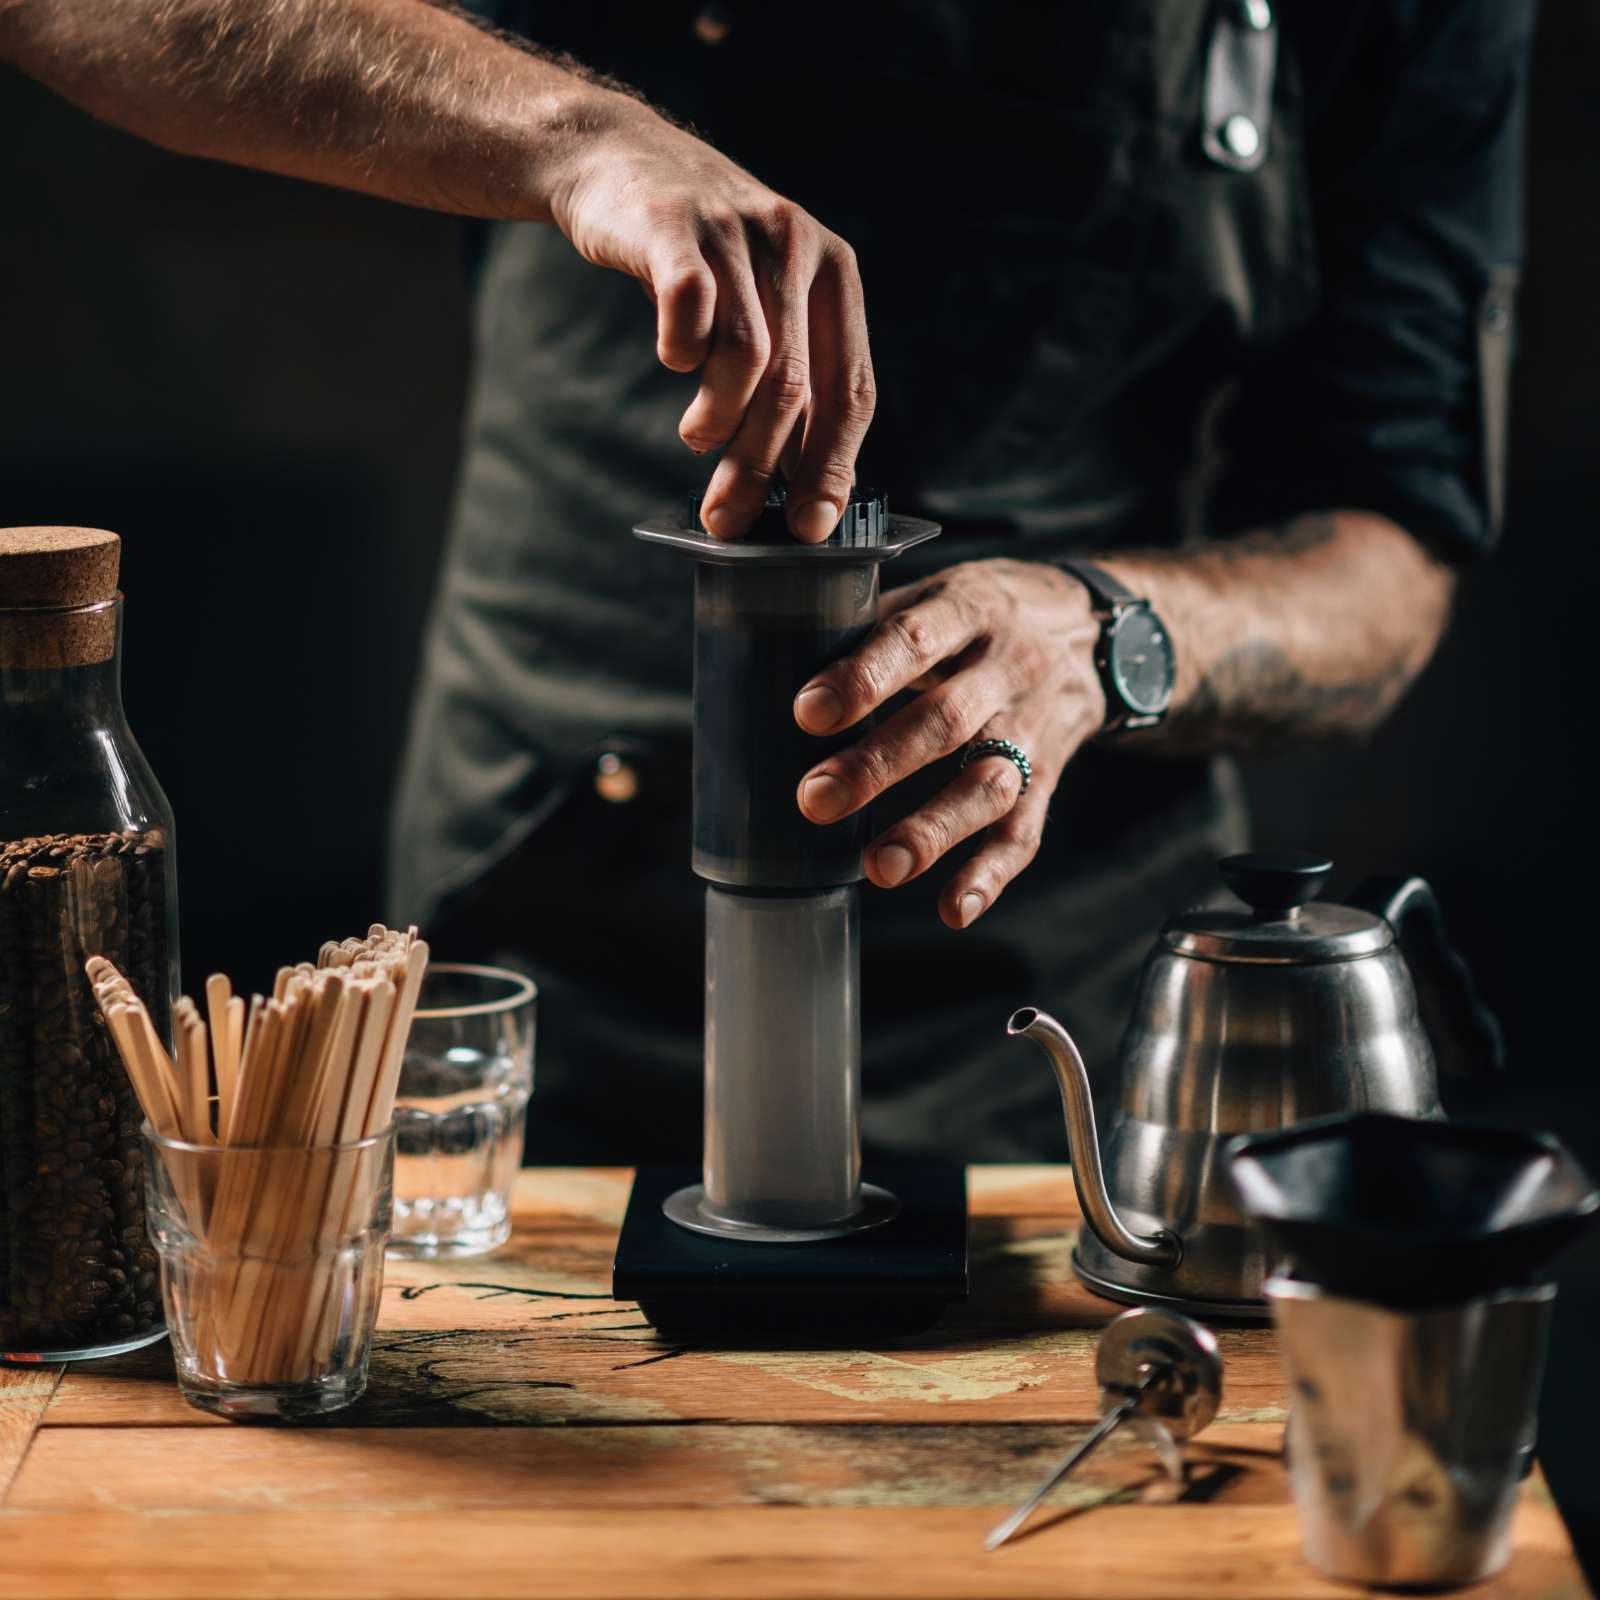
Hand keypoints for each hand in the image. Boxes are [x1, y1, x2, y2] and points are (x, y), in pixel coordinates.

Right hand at [547, 100, 872, 542]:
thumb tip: (802, 488)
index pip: (851, 389)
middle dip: (761, 467)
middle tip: (728, 519)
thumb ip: (788, 381)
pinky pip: (689, 307)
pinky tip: (674, 363)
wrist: (619, 159)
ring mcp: (736, 231)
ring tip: (700, 439)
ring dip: (720, 420)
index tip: (811, 526)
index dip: (834, 465)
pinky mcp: (673, 227)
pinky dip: (680, 353)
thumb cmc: (701, 256)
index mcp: (836, 275)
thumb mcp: (763, 305)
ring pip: (747, 357)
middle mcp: (797, 247)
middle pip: (794, 386)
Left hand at [792, 560, 1106, 927]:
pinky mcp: (1050, 776)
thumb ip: (877, 623)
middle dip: (879, 764)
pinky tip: (952, 909)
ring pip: (989, 783)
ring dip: (934, 830)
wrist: (1099, 632)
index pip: (916, 640)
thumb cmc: (988, 614)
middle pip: (947, 720)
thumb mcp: (943, 591)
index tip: (807, 713)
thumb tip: (779, 656)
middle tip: (814, 800)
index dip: (864, 677)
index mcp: (973, 607)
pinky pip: (1025, 829)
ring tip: (879, 869)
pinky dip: (991, 874)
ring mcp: (1034, 726)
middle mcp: (1009, 668)